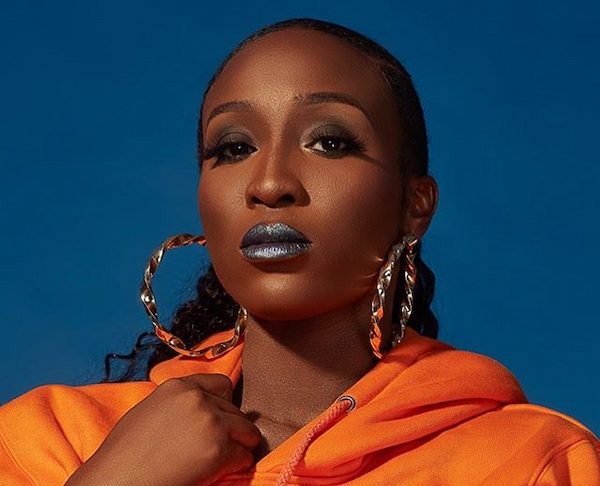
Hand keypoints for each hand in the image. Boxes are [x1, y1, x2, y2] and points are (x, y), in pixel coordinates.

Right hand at [65, 373, 260, 485]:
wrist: (116, 483)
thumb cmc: (124, 456)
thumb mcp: (150, 411)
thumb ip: (179, 404)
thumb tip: (206, 409)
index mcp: (177, 387)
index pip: (221, 384)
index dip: (222, 405)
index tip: (218, 420)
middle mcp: (196, 399)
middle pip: (236, 410)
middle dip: (230, 428)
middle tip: (214, 447)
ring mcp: (210, 422)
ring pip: (247, 431)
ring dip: (238, 446)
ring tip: (218, 460)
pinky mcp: (219, 449)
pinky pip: (244, 456)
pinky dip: (236, 467)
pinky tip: (216, 473)